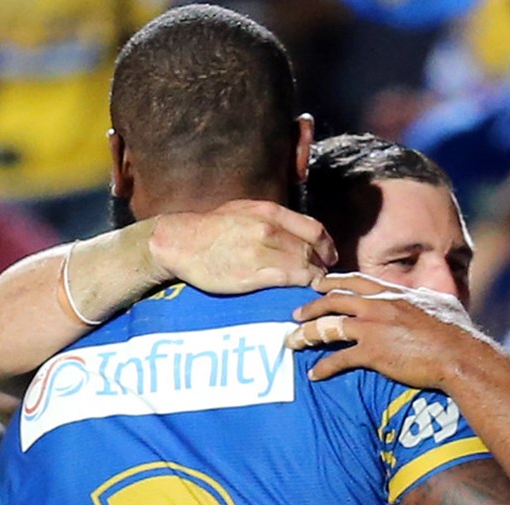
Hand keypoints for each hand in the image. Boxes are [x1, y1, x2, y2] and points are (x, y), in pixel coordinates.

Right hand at [148, 200, 338, 293]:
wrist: (181, 242)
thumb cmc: (212, 227)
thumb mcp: (245, 209)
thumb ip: (272, 218)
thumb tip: (296, 231)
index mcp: (269, 212)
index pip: (313, 229)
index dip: (327, 245)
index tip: (328, 256)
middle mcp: (268, 230)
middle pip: (311, 250)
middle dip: (322, 264)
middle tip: (322, 274)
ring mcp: (261, 252)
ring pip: (303, 266)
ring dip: (313, 277)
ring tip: (312, 284)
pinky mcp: (252, 275)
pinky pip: (288, 280)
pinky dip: (300, 285)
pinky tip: (300, 290)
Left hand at [285, 273, 490, 387]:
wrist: (459, 354)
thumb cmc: (457, 330)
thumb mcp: (443, 300)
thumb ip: (432, 291)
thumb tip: (438, 284)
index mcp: (392, 292)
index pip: (354, 281)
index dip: (332, 282)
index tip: (317, 285)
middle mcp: (378, 305)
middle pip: (333, 300)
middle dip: (310, 307)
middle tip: (295, 314)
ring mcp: (373, 328)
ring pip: (328, 326)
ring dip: (306, 334)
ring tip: (292, 342)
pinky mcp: (372, 352)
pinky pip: (338, 359)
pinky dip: (323, 367)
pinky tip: (314, 375)